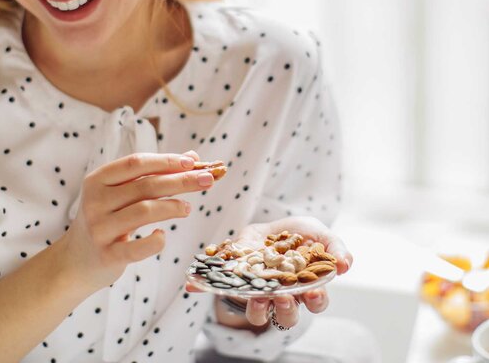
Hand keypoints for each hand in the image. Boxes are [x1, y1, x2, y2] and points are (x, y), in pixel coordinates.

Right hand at [60, 150, 207, 290]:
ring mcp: (100, 229)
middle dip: (180, 180)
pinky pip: (137, 248)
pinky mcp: (107, 255)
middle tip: (207, 179)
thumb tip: (192, 157)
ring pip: (144, 211)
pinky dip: (155, 241)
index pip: (135, 163)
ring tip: (187, 208)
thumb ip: (152, 175)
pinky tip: (163, 235)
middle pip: (145, 185)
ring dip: (172, 207)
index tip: (192, 161)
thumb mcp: (121, 194)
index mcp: (97, 180)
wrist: (75, 261)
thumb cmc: (107, 219)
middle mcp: (95, 201)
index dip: (165, 161)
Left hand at [187, 216, 352, 329]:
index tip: (313, 293)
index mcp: (307, 288)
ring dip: (257, 307)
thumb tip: (346, 265)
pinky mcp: (236, 280)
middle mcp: (283, 296)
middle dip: (286, 308)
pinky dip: (205, 288)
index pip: (317, 302)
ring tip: (256, 296)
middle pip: (287, 314)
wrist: (271, 225)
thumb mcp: (319, 233)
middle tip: (282, 296)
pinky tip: (192, 284)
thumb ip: (335, 247)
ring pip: (258, 312)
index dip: (316, 300)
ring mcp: (258, 291)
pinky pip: (221, 290)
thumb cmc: (299, 235)